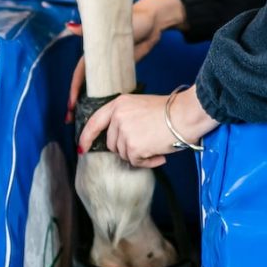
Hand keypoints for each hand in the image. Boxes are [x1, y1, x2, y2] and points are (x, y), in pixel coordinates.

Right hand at [67, 0, 186, 117]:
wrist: (155, 22)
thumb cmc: (133, 18)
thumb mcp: (110, 25)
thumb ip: (89, 29)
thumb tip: (70, 27)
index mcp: (93, 50)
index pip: (79, 73)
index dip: (74, 89)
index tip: (71, 105)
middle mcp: (99, 59)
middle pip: (84, 84)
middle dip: (76, 102)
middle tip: (70, 119)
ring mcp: (110, 65)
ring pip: (96, 87)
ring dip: (89, 103)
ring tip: (85, 120)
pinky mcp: (122, 69)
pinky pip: (111, 86)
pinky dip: (106, 98)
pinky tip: (104, 111)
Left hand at [78, 86, 218, 168]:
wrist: (185, 115)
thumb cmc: (170, 111)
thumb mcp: (140, 105)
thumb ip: (125, 118)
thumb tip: (117, 139)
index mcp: (118, 104)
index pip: (94, 122)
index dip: (86, 137)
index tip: (82, 147)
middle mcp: (118, 117)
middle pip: (112, 143)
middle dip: (125, 148)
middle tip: (145, 142)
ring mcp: (124, 133)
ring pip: (124, 154)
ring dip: (139, 154)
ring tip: (155, 145)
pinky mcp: (133, 147)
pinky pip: (136, 162)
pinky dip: (148, 162)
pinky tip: (159, 153)